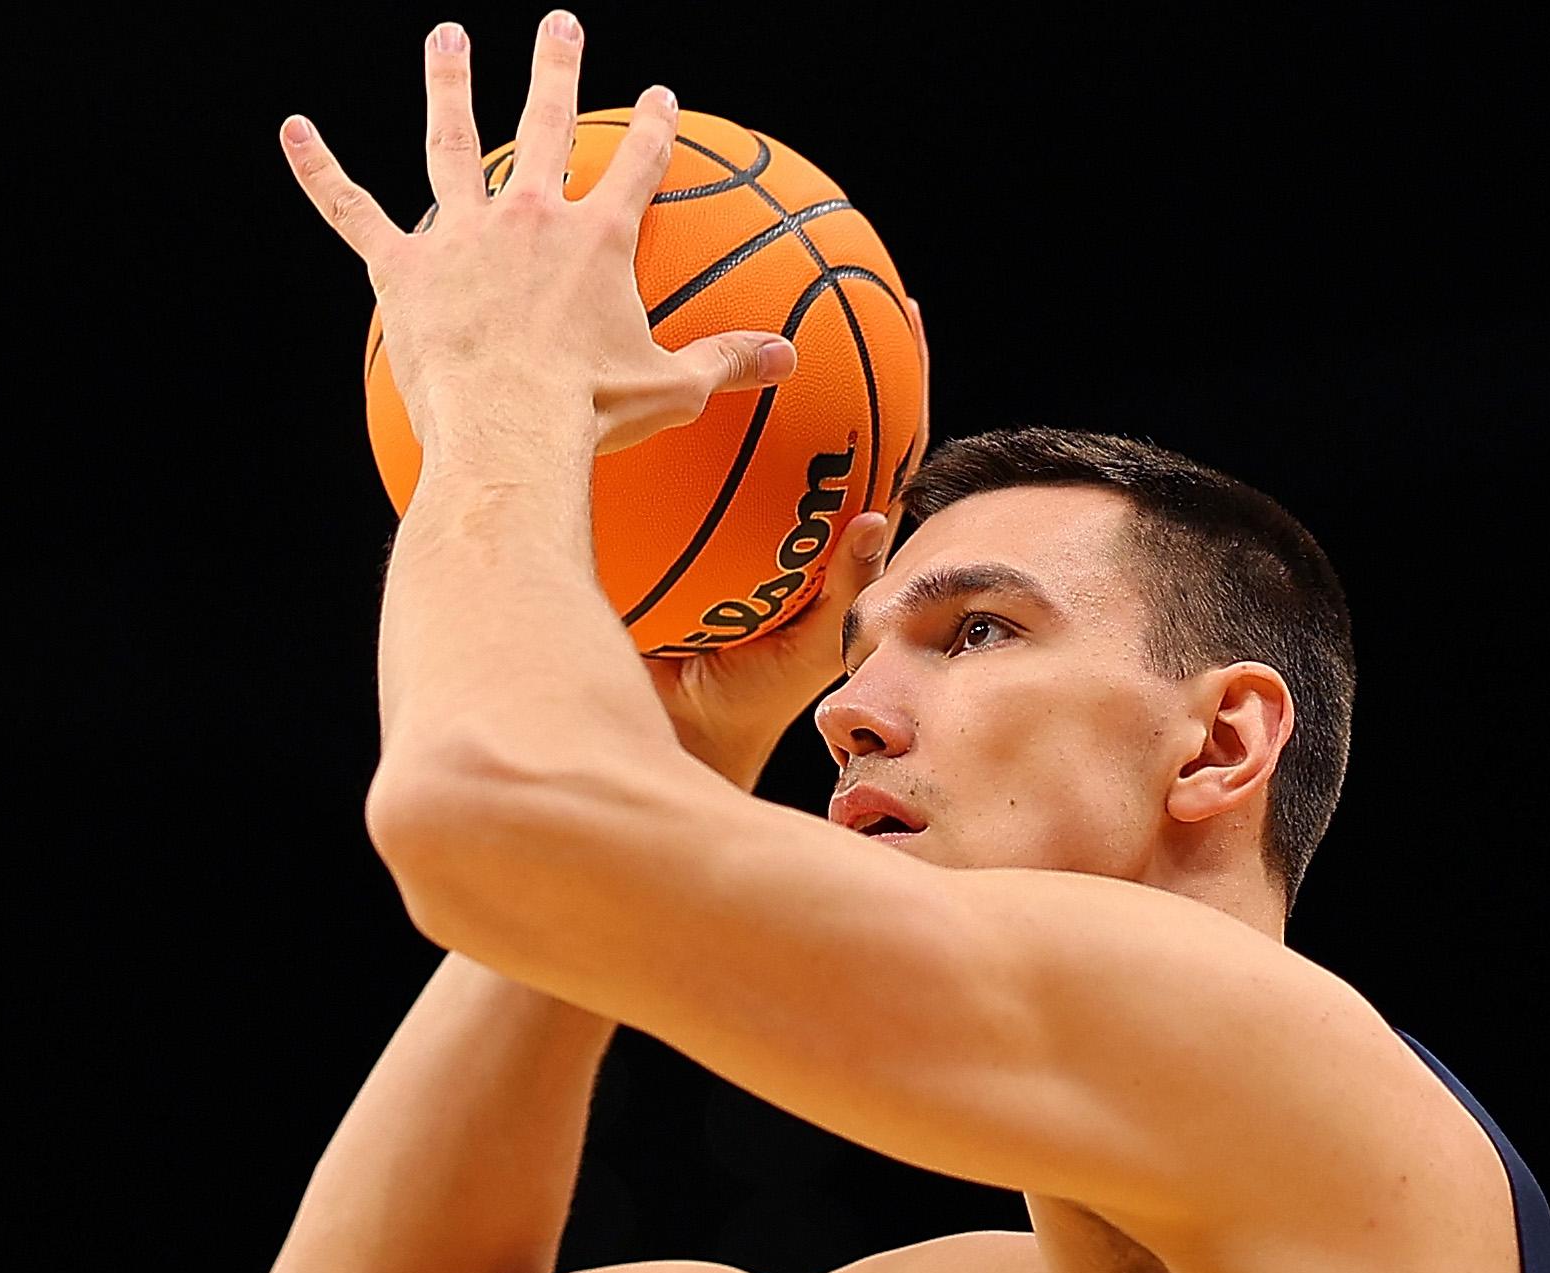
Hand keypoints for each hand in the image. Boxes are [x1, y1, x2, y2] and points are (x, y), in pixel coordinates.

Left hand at [279, 15, 794, 473]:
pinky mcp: (403, 268)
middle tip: (559, 25)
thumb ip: (730, 362)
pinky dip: (320, 171)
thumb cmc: (591, 419)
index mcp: (598, 240)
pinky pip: (353, 210)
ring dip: (450, 84)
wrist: (509, 434)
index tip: (661, 98)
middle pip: (548, 123)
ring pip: (453, 141)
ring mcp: (462, 235)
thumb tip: (790, 358)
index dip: (655, 128)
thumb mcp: (674, 392)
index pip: (638, 166)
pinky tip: (293, 131)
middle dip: (556, 68)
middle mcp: (530, 217)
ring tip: (447, 39)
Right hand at [644, 298, 928, 789]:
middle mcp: (781, 505)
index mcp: (825, 532)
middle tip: (843, 267)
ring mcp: (730, 505)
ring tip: (753, 270)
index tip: (910, 317)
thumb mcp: (805, 651)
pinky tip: (639, 350)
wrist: (664, 729)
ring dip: (760, 341)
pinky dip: (665, 392)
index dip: (902, 380)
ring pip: (749, 412)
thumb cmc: (741, 703)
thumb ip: (843, 595)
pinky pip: (672, 444)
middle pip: (821, 403)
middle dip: (836, 332)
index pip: (878, 438)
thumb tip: (877, 522)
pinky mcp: (673, 514)